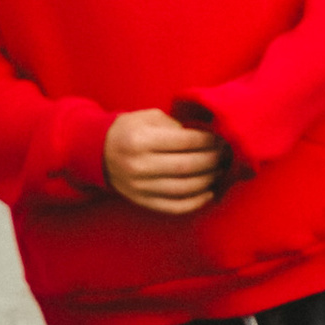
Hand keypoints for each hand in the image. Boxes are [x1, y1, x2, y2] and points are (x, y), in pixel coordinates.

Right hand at [104, 107, 226, 214]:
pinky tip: (209, 193)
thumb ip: (177, 126)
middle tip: (225, 155)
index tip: (220, 139)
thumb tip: (208, 138)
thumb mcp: (149, 118)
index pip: (184, 142)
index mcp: (140, 140)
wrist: (99, 151)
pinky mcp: (142, 201)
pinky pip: (173, 206)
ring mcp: (139, 187)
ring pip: (183, 188)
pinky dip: (195, 202)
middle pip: (186, 166)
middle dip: (212, 161)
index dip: (207, 141)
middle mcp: (138, 165)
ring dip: (207, 181)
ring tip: (219, 172)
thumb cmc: (131, 130)